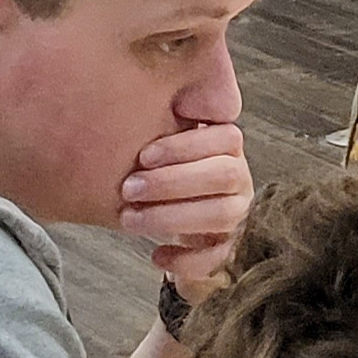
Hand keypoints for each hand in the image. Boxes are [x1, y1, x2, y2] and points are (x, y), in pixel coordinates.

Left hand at [120, 121, 252, 298]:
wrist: (182, 226)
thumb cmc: (164, 179)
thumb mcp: (165, 152)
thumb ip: (159, 128)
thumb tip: (117, 99)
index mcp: (228, 151)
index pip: (226, 139)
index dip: (186, 146)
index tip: (143, 156)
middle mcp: (241, 181)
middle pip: (224, 174)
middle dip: (173, 182)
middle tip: (128, 189)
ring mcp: (239, 215)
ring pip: (221, 214)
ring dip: (171, 216)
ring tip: (129, 219)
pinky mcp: (230, 248)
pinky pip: (219, 256)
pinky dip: (187, 259)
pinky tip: (157, 255)